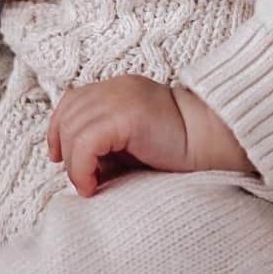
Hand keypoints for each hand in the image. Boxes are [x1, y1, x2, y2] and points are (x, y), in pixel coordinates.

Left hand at [47, 75, 251, 194]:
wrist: (214, 139)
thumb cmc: (179, 147)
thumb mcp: (134, 141)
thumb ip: (107, 144)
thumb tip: (77, 166)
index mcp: (118, 89)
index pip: (71, 102)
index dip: (58, 130)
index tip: (62, 158)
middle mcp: (116, 88)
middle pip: (67, 115)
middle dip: (64, 151)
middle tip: (81, 179)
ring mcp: (120, 98)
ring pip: (73, 130)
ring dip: (74, 165)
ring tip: (90, 185)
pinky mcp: (126, 116)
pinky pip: (86, 142)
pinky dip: (81, 167)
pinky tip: (93, 185)